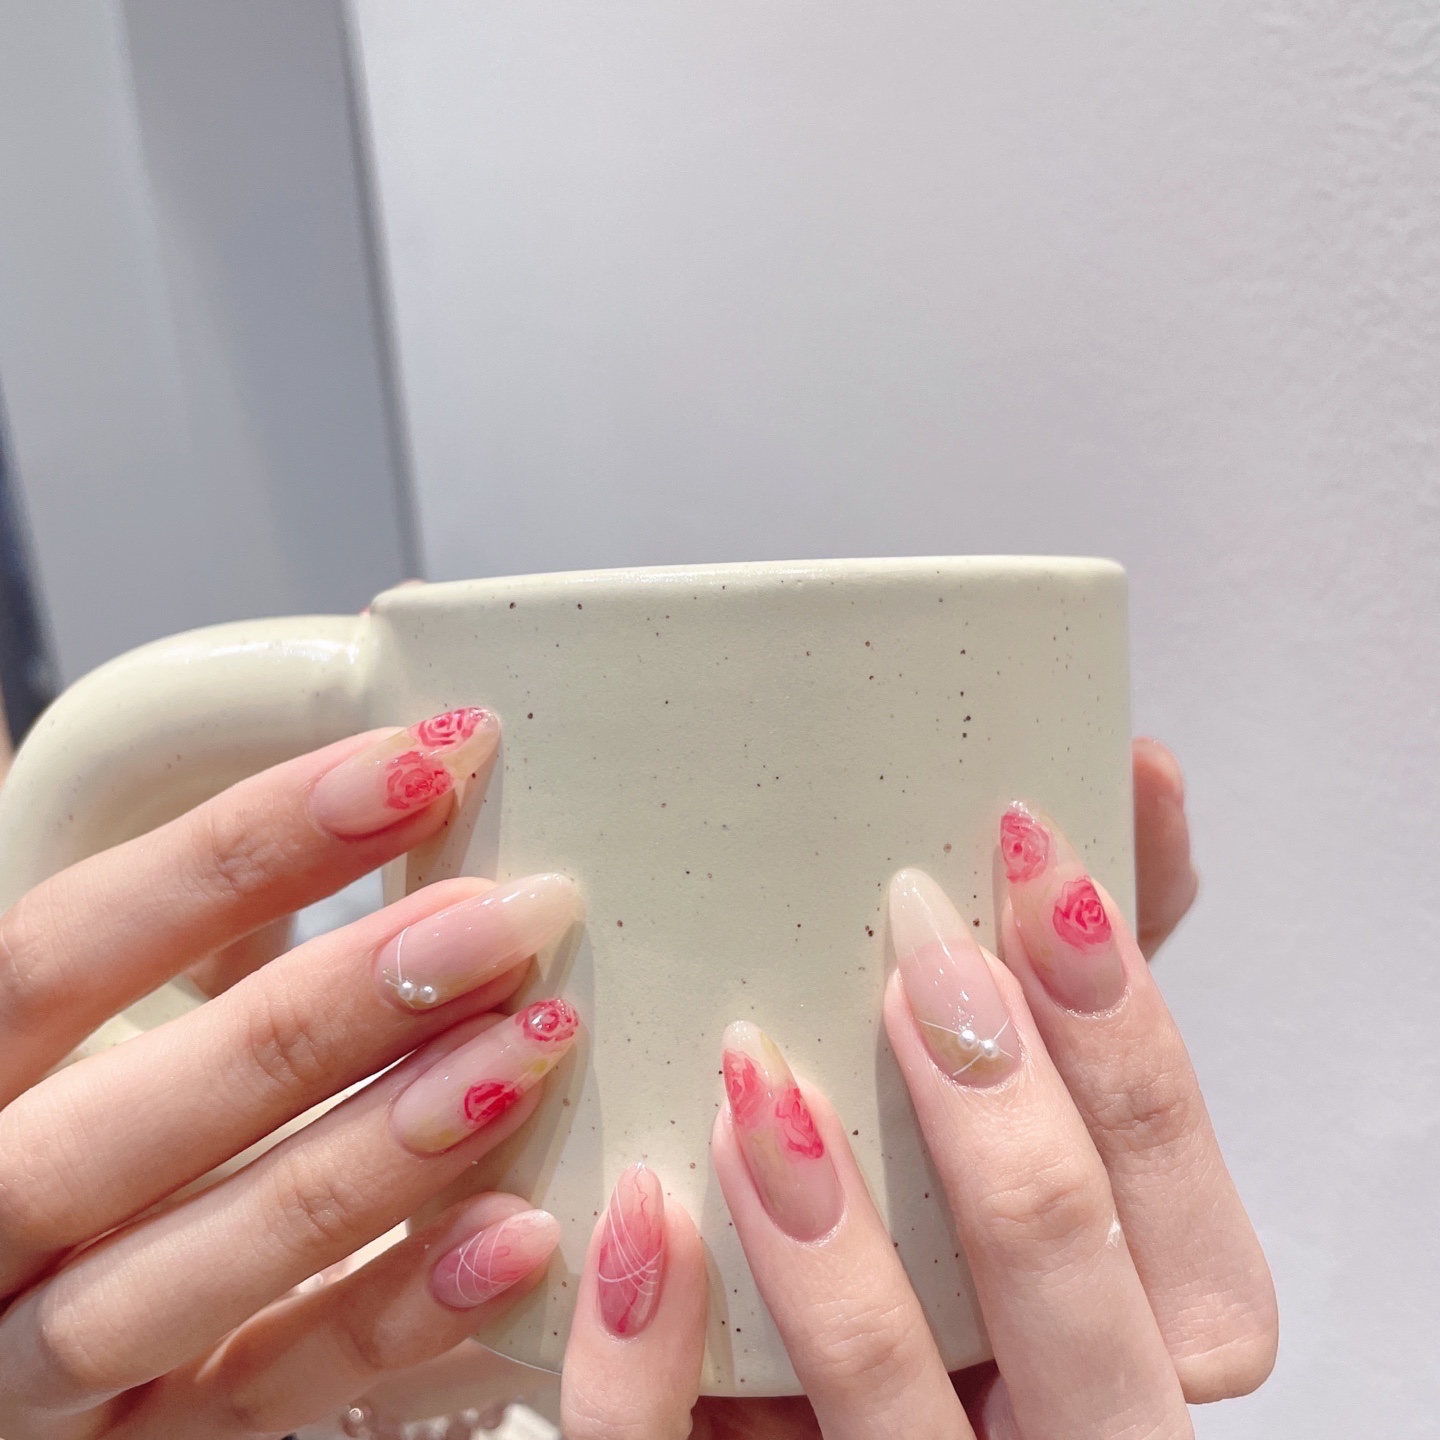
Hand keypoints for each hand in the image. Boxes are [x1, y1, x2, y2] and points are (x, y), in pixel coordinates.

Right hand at [0, 710, 593, 1436]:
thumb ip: (199, 939)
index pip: (61, 948)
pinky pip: (270, 1397)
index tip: (416, 767)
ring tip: (529, 1049)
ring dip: (380, 1151)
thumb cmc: (72, 1119)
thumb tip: (392, 797)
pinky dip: (400, 1313)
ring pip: (200, 1264)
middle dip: (331, 1008)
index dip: (239, 849)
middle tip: (501, 922)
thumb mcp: (91, 1020)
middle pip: (136, 1112)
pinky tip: (521, 1231)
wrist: (10, 1295)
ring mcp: (41, 1365)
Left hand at [556, 748, 1274, 1438]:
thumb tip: (1138, 782)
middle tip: (917, 948)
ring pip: (895, 1419)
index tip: (1034, 859)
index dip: (1125, 1036)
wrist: (842, 1392)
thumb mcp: (1054, 1120)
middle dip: (1005, 1120)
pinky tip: (638, 1216)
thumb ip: (1092, 985)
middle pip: (1074, 1311)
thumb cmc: (981, 1234)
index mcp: (1143, 1346)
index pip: (1184, 1217)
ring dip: (839, 1244)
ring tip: (760, 1071)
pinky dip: (654, 1359)